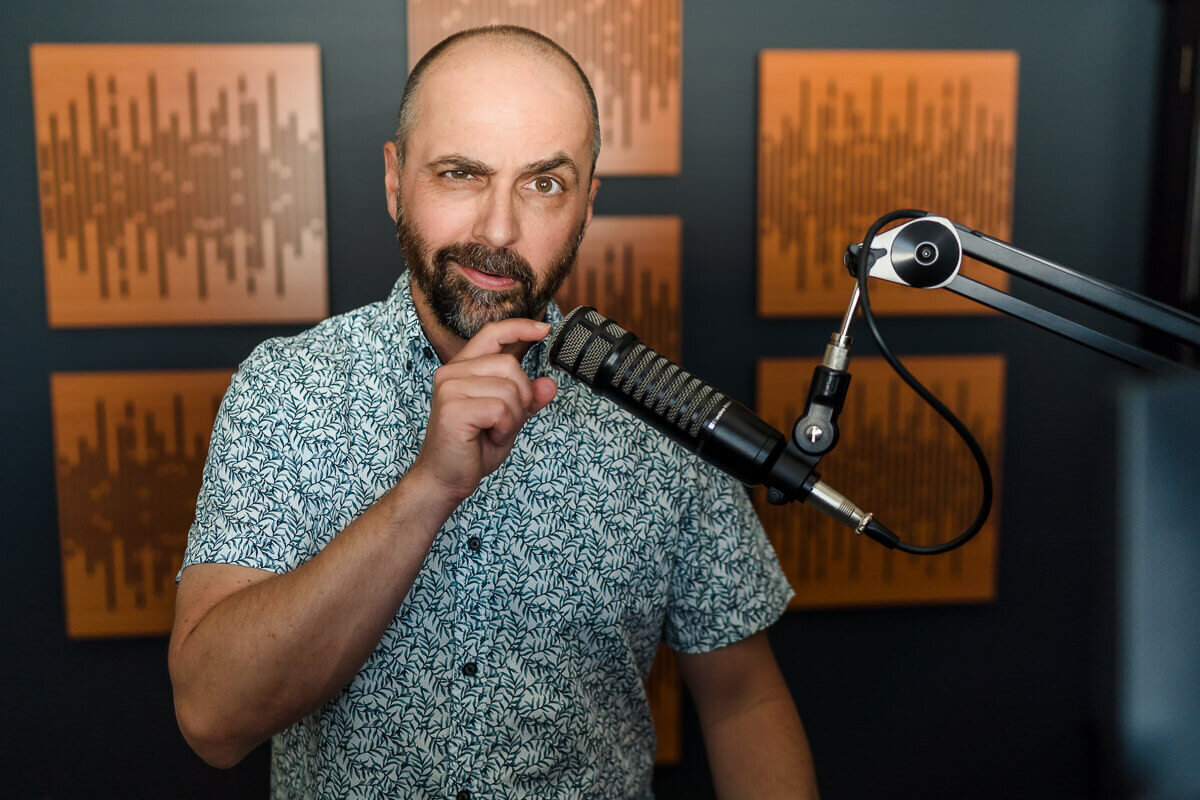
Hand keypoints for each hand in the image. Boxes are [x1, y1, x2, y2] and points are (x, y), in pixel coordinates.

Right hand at [410, 318, 557, 502]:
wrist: (445, 479)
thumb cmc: (471, 448)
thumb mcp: (508, 419)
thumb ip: (527, 399)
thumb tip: (549, 384)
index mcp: (463, 368)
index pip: (492, 334)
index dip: (520, 327)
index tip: (545, 330)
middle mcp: (452, 372)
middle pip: (510, 365)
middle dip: (521, 398)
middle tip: (504, 422)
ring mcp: (450, 388)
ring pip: (509, 389)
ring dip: (512, 417)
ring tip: (493, 431)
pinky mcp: (452, 408)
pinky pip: (500, 409)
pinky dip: (504, 427)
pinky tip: (488, 437)